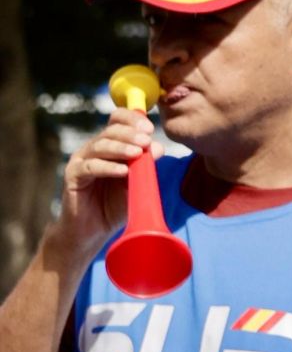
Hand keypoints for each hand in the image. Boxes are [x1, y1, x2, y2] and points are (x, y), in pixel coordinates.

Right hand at [50, 107, 155, 259]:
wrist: (92, 231)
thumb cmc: (115, 205)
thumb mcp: (137, 183)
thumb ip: (146, 166)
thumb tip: (159, 147)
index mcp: (110, 145)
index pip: (118, 121)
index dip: (133, 120)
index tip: (150, 128)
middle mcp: (94, 149)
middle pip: (110, 130)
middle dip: (130, 133)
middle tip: (146, 139)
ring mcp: (81, 161)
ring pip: (100, 146)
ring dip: (120, 148)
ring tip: (137, 153)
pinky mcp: (72, 176)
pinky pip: (90, 167)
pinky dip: (108, 167)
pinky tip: (123, 171)